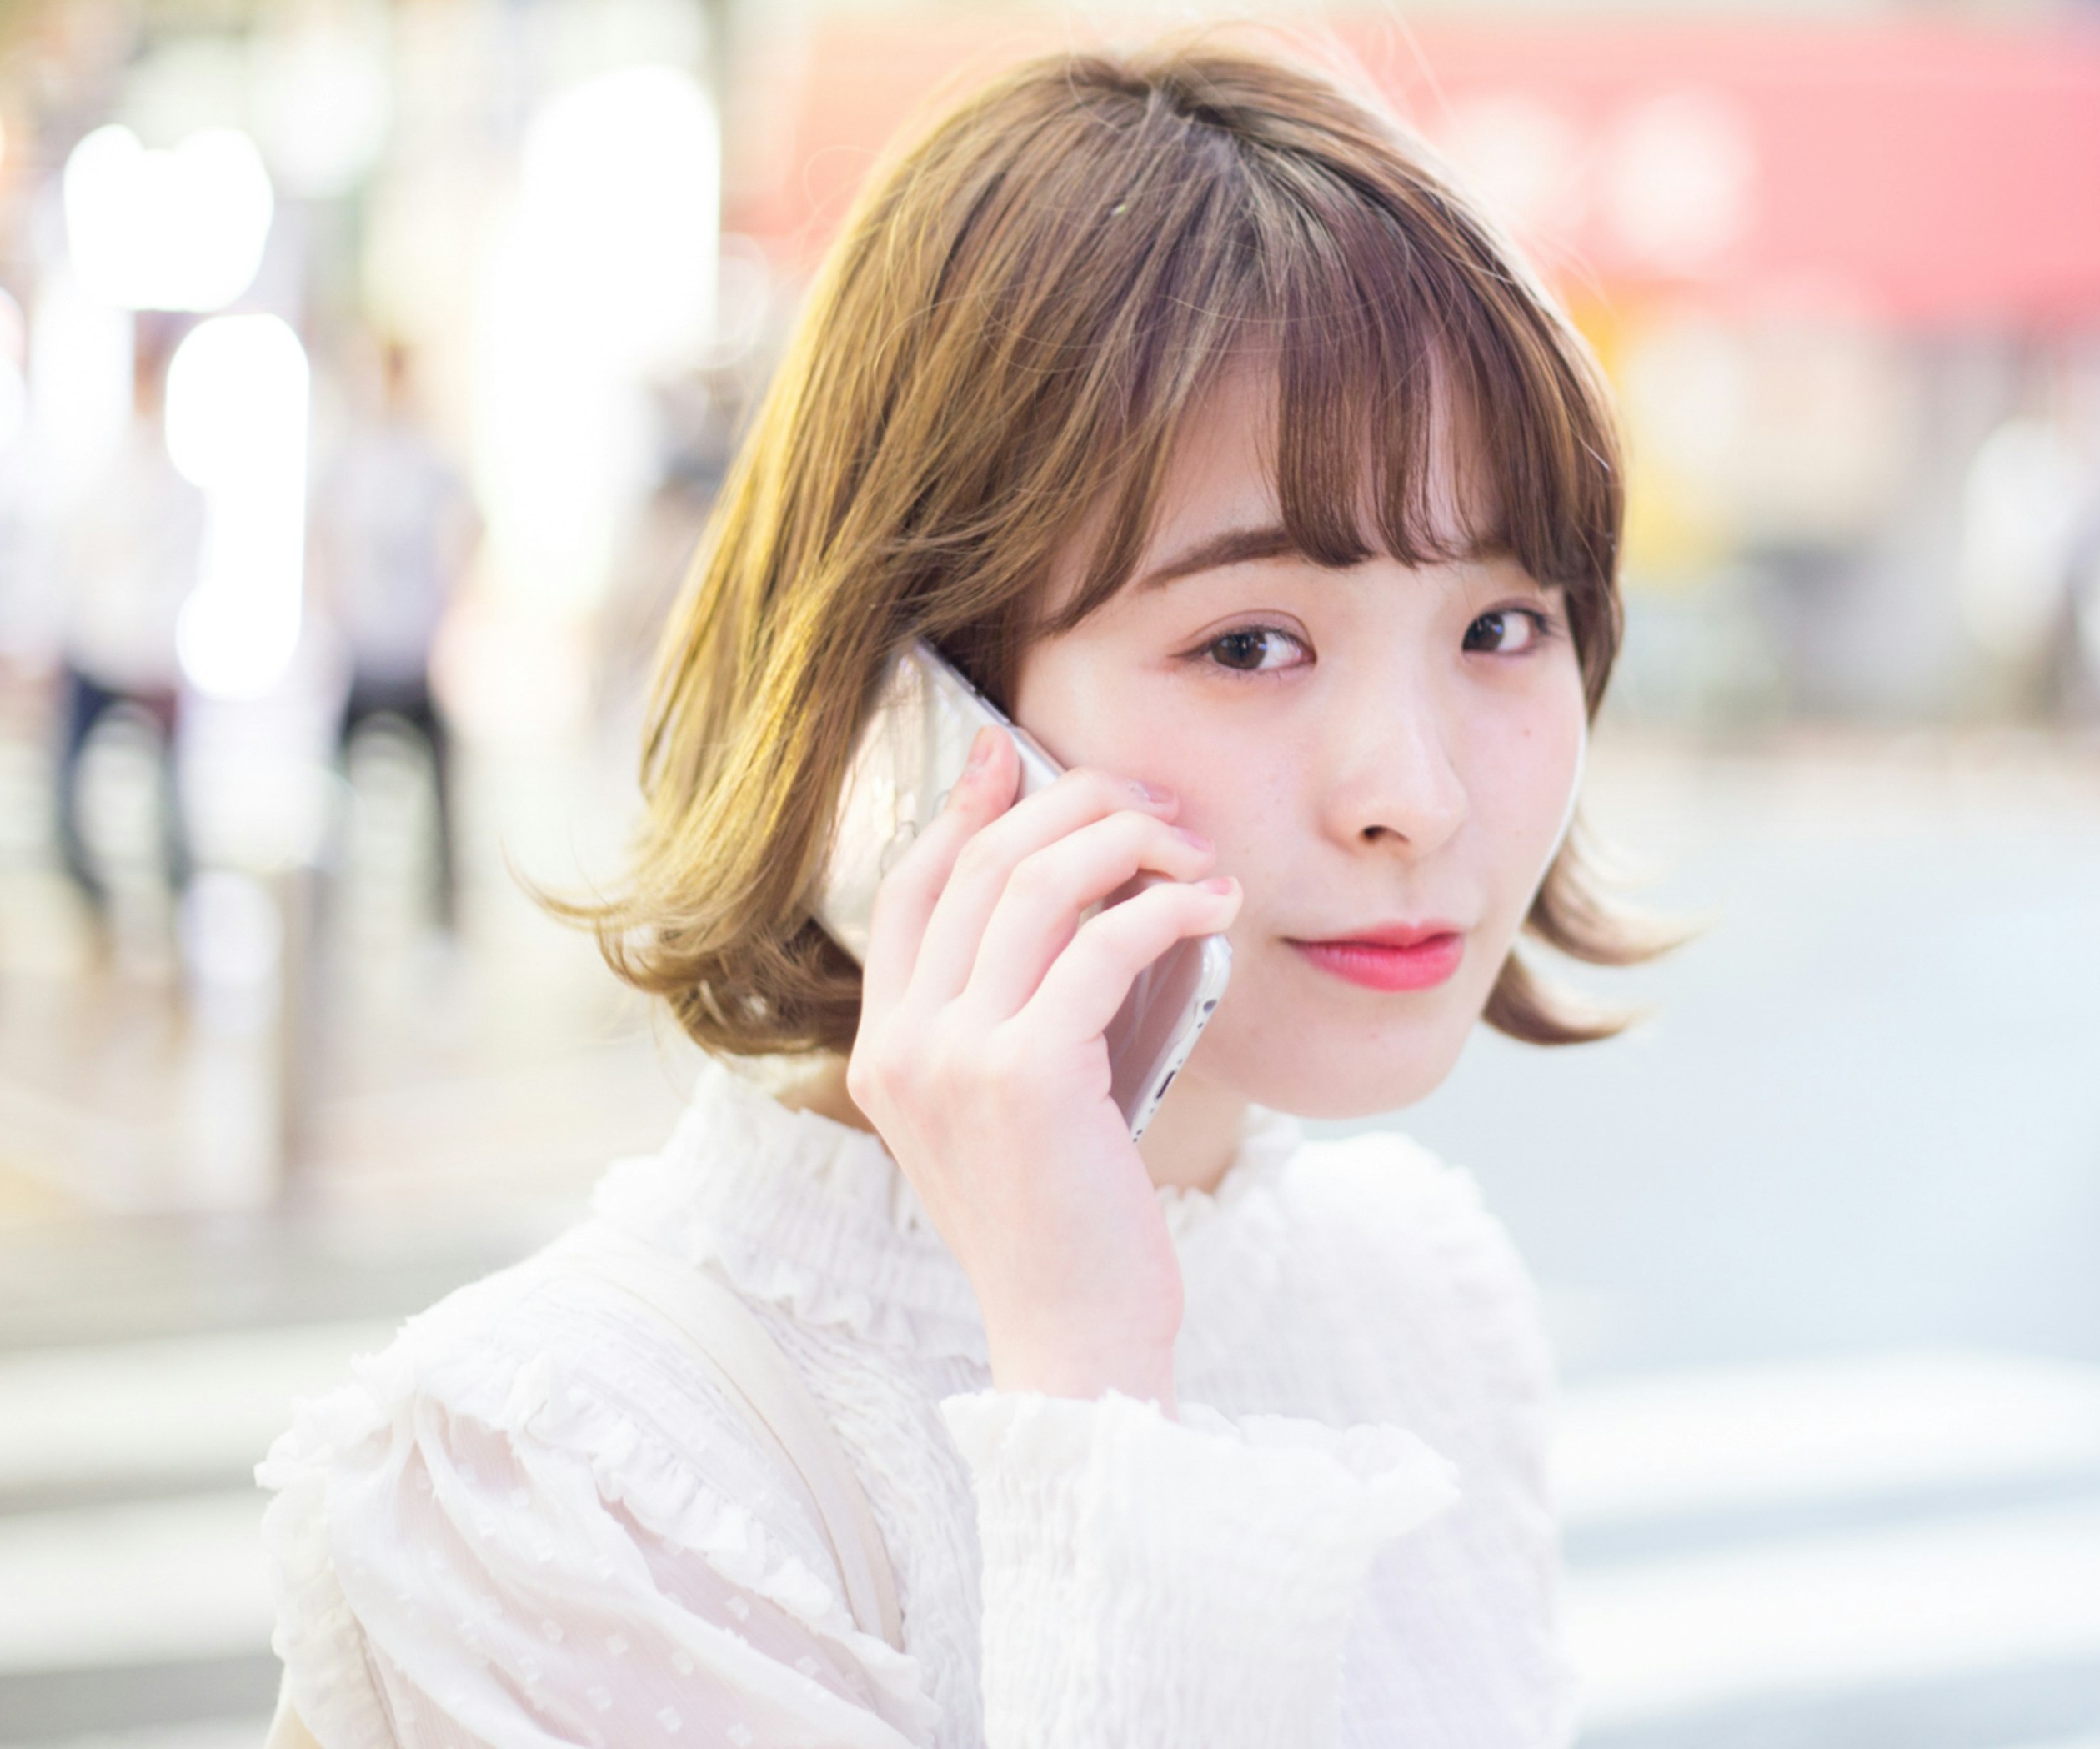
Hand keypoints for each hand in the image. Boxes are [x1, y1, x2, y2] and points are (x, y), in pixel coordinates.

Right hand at [842, 726, 1241, 1405]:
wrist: (1077, 1345)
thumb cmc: (1067, 1230)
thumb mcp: (1012, 1117)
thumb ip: (1008, 1023)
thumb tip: (1077, 910)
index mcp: (883, 1053)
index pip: (910, 887)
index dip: (963, 808)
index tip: (1016, 754)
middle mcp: (902, 1047)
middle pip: (979, 864)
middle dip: (1076, 808)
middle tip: (1158, 807)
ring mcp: (953, 1059)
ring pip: (1036, 885)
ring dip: (1130, 846)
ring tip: (1198, 854)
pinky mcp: (1026, 1077)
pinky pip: (1100, 945)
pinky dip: (1167, 910)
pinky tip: (1216, 910)